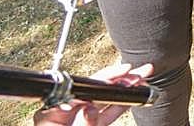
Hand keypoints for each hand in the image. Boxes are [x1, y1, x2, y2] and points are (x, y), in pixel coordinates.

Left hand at [34, 63, 153, 125]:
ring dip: (124, 90)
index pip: (80, 88)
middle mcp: (64, 114)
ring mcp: (76, 120)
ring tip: (142, 80)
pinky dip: (121, 104)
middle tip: (139, 73)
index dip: (105, 78)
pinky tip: (133, 96)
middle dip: (120, 81)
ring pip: (103, 100)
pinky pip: (106, 113)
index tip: (123, 72)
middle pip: (94, 91)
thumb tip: (90, 108)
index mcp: (51, 115)